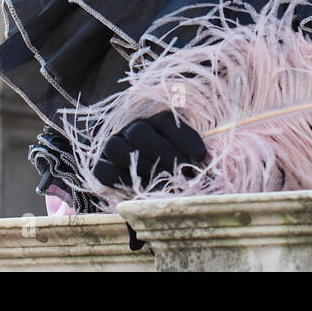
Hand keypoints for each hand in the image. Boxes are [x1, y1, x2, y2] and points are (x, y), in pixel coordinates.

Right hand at [92, 110, 206, 188]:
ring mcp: (112, 148)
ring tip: (167, 185)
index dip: (184, 135)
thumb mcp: (185, 161)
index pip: (165, 120)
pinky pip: (106, 171)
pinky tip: (144, 190)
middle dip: (165, 152)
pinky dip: (124, 181)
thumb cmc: (170, 174)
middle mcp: (130, 130)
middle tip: (183, 172)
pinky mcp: (100, 169)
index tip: (201, 154)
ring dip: (145, 167)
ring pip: (119, 148)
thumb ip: (194, 159)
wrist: (137, 190)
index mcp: (153, 123)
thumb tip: (211, 162)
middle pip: (140, 131)